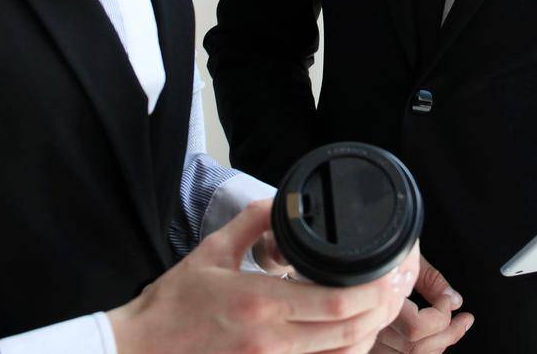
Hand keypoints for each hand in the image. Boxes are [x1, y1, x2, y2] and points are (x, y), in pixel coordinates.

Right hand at [108, 200, 414, 353]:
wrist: (141, 348)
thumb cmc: (174, 302)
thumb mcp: (213, 250)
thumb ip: (255, 220)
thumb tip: (287, 198)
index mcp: (261, 303)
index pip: (338, 302)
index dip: (374, 291)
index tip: (389, 273)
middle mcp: (272, 340)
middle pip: (350, 333)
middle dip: (381, 311)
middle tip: (395, 289)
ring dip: (367, 336)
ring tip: (379, 310)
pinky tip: (349, 337)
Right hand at [371, 256, 473, 352]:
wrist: (350, 252)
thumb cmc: (380, 249)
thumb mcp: (406, 257)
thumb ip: (431, 280)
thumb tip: (455, 301)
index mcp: (376, 300)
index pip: (416, 328)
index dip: (440, 316)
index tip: (448, 300)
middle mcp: (367, 326)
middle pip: (415, 349)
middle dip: (448, 336)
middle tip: (464, 321)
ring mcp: (366, 341)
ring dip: (438, 347)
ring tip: (454, 330)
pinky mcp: (368, 346)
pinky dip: (422, 352)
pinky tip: (433, 341)